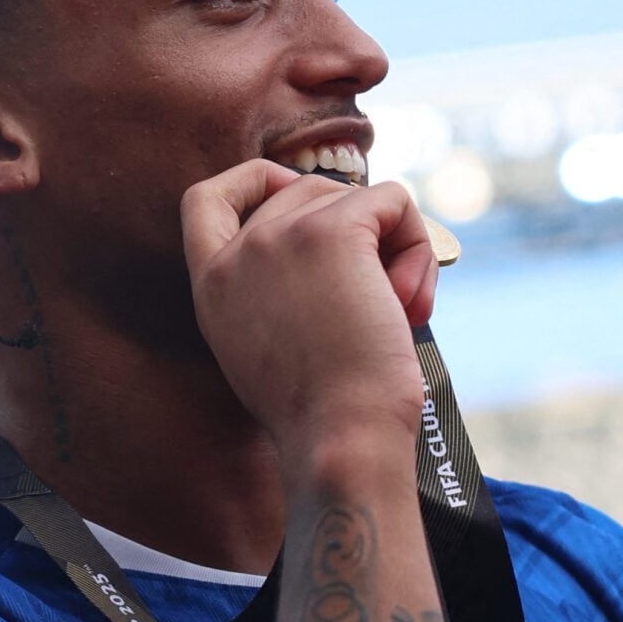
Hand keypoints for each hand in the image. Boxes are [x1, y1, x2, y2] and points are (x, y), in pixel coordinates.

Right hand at [180, 159, 439, 453]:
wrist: (340, 439)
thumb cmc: (323, 416)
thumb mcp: (269, 348)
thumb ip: (275, 292)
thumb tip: (337, 245)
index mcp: (212, 286)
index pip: (204, 199)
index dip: (256, 182)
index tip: (298, 197)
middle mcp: (238, 253)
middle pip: (308, 192)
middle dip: (356, 231)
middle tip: (382, 299)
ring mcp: (281, 234)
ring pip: (358, 198)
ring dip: (396, 249)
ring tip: (399, 313)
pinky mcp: (333, 230)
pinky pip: (395, 201)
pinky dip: (419, 244)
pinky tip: (413, 302)